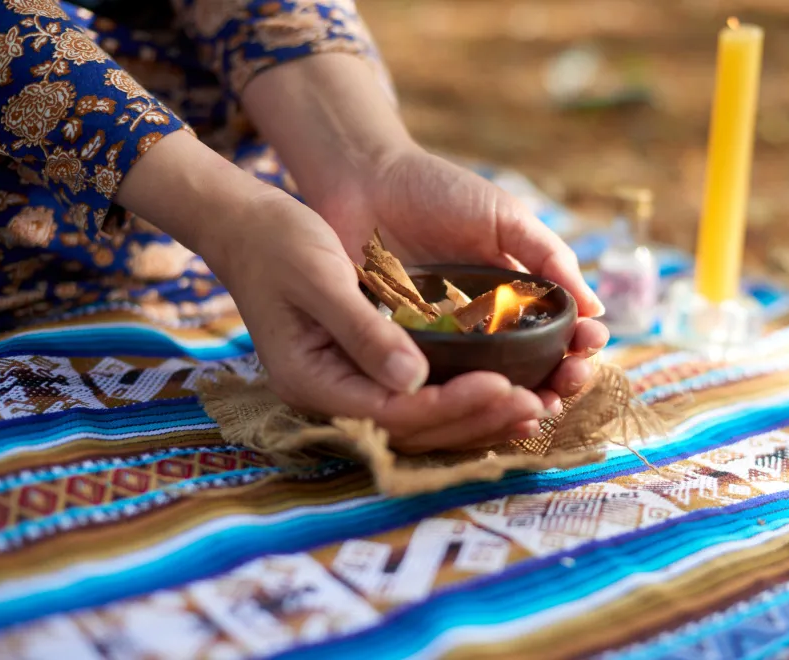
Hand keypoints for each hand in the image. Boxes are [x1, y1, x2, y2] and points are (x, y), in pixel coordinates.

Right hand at [116, 133, 559, 452]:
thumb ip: (364, 331)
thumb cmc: (280, 245)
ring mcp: (351, 384)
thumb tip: (415, 379)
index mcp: (312, 380)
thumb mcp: (319, 279)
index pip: (393, 411)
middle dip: (477, 419)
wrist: (252, 229)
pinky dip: (464, 394)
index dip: (452, 404)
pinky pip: (421, 394)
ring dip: (479, 416)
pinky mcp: (369, 367)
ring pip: (423, 417)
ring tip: (534, 407)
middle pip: (415, 426)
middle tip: (535, 406)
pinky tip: (506, 387)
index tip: (504, 387)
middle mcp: (334, 394)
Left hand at [315, 147, 609, 408]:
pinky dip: (457, 400)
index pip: (560, 333)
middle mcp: (485, 326)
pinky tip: (477, 405)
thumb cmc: (438, 192)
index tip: (588, 347)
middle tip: (567, 382)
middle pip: (533, 369)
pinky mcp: (404, 350)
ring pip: (487, 386)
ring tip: (537, 407)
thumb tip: (597, 307)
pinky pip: (434, 383)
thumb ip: (548, 257)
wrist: (363, 181)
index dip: (579, 346)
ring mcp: (446, 342)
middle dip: (558, 381)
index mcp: (515, 296)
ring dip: (517, 401)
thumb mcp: (504, 217)